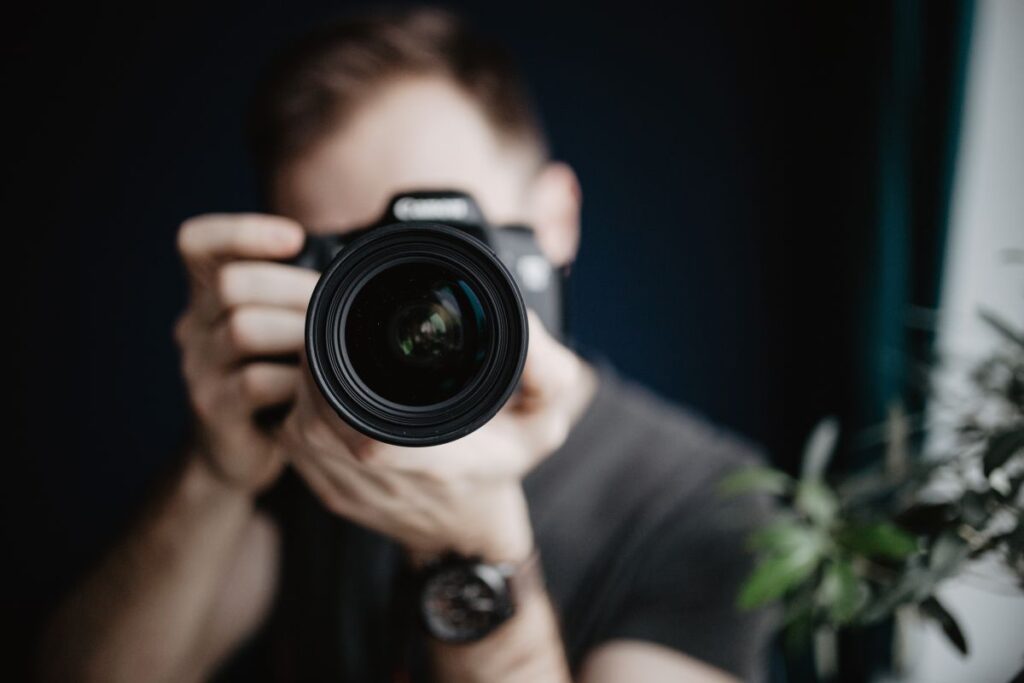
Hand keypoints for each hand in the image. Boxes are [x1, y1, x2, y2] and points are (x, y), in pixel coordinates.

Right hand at [174, 213, 317, 492]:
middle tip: (331, 304)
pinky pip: (254, 382)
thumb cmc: (273, 378)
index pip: (198, 242)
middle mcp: (195, 325)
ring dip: (297, 333)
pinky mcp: (214, 409)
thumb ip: (298, 295)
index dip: (242, 231)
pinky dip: (293, 381)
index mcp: (209, 295)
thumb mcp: (279, 329)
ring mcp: (200, 368)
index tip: (295, 238)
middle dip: (291, 288)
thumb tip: (360, 266)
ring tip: (326, 346)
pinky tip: (313, 387)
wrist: (238, 451)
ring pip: (242, 329)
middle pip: (229, 283)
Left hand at [278, 312, 595, 560]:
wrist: (467, 533)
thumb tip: (524, 322)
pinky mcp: (327, 493)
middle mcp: (386, 485)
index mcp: (440, 465)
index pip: (376, 438)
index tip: (353, 335)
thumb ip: (547, 373)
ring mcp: (349, 493)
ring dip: (309, 385)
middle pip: (322, 420)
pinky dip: (303, 408)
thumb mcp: (544, 423)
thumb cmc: (502, 470)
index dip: (350, 382)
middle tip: (339, 327)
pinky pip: (296, 442)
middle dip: (323, 365)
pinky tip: (327, 388)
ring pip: (301, 427)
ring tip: (333, 350)